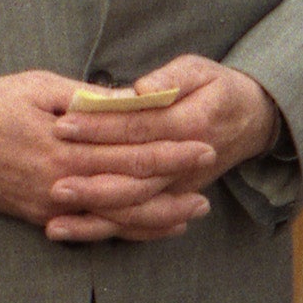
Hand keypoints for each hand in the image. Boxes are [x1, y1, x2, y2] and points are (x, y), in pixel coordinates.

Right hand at [0, 69, 217, 243]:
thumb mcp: (36, 86)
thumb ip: (85, 98)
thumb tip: (130, 100)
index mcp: (63, 145)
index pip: (129, 149)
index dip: (169, 147)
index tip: (202, 142)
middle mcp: (62, 182)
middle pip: (131, 186)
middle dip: (174, 178)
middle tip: (210, 168)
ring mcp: (53, 205)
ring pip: (118, 217)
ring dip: (160, 215)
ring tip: (195, 209)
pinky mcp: (43, 218)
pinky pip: (95, 229)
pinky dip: (128, 231)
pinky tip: (154, 227)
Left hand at [46, 55, 278, 242]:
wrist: (250, 120)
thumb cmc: (215, 88)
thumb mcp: (199, 70)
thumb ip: (170, 78)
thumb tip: (140, 88)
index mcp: (190, 125)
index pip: (138, 129)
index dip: (100, 127)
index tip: (63, 124)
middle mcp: (186, 166)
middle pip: (133, 179)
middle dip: (91, 185)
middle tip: (52, 184)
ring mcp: (179, 189)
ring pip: (135, 210)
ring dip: (94, 219)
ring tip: (54, 222)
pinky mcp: (171, 201)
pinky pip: (138, 223)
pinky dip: (106, 230)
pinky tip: (71, 232)